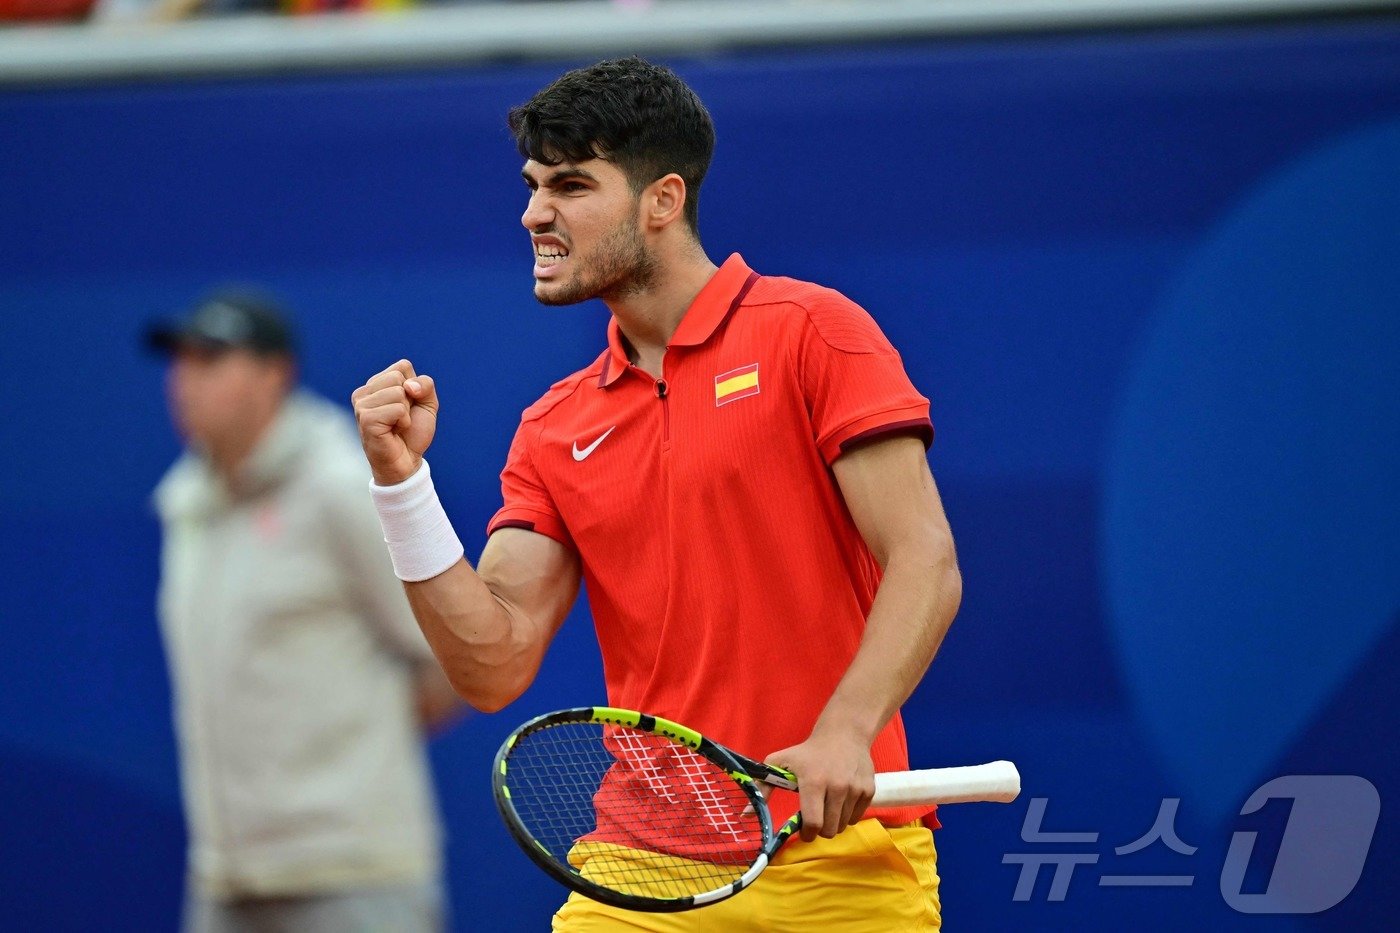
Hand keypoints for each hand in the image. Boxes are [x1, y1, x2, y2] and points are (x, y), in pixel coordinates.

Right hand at [351, 359, 439, 485]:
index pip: (403, 366)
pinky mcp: (366, 419)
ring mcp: (362, 405)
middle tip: (402, 418)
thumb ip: (425, 384)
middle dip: (410, 399)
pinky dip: (404, 421)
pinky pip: (397, 408)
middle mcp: (364, 392)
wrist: (406, 461)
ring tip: (397, 425)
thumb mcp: (427, 403)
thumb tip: (408, 386)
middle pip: (398, 376)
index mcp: (376, 384)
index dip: (415, 387)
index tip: (408, 406)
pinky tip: (394, 431)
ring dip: (406, 412)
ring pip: (398, 392)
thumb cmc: (413, 432)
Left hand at [764, 728, 875, 840]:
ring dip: (834, 821)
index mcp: (813, 781)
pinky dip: (848, 815)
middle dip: (820, 830)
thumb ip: (763, 788)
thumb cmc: (808, 752)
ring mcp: (855, 789)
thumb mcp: (781, 762)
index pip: (812, 823)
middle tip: (816, 816)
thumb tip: (747, 813)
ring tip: (828, 805)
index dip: (807, 834)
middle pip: (829, 829)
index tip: (804, 831)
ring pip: (843, 825)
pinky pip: (856, 817)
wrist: (844, 734)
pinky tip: (841, 799)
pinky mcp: (869, 790)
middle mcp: (837, 786)